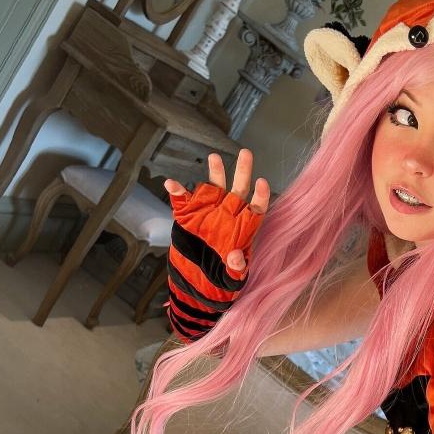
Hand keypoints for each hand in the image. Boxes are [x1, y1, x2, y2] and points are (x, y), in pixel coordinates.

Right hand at [166, 147, 269, 278]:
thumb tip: (237, 256)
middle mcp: (228, 215)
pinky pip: (182, 200)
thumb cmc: (220, 279)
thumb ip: (236, 268)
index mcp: (243, 228)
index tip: (262, 182)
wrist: (196, 281)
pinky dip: (177, 191)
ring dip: (215, 172)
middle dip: (243, 171)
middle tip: (246, 153)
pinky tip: (171, 184)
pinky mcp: (188, 215)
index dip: (260, 196)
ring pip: (214, 187)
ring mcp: (208, 212)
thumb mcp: (230, 278)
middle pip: (239, 190)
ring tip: (215, 157)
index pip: (256, 209)